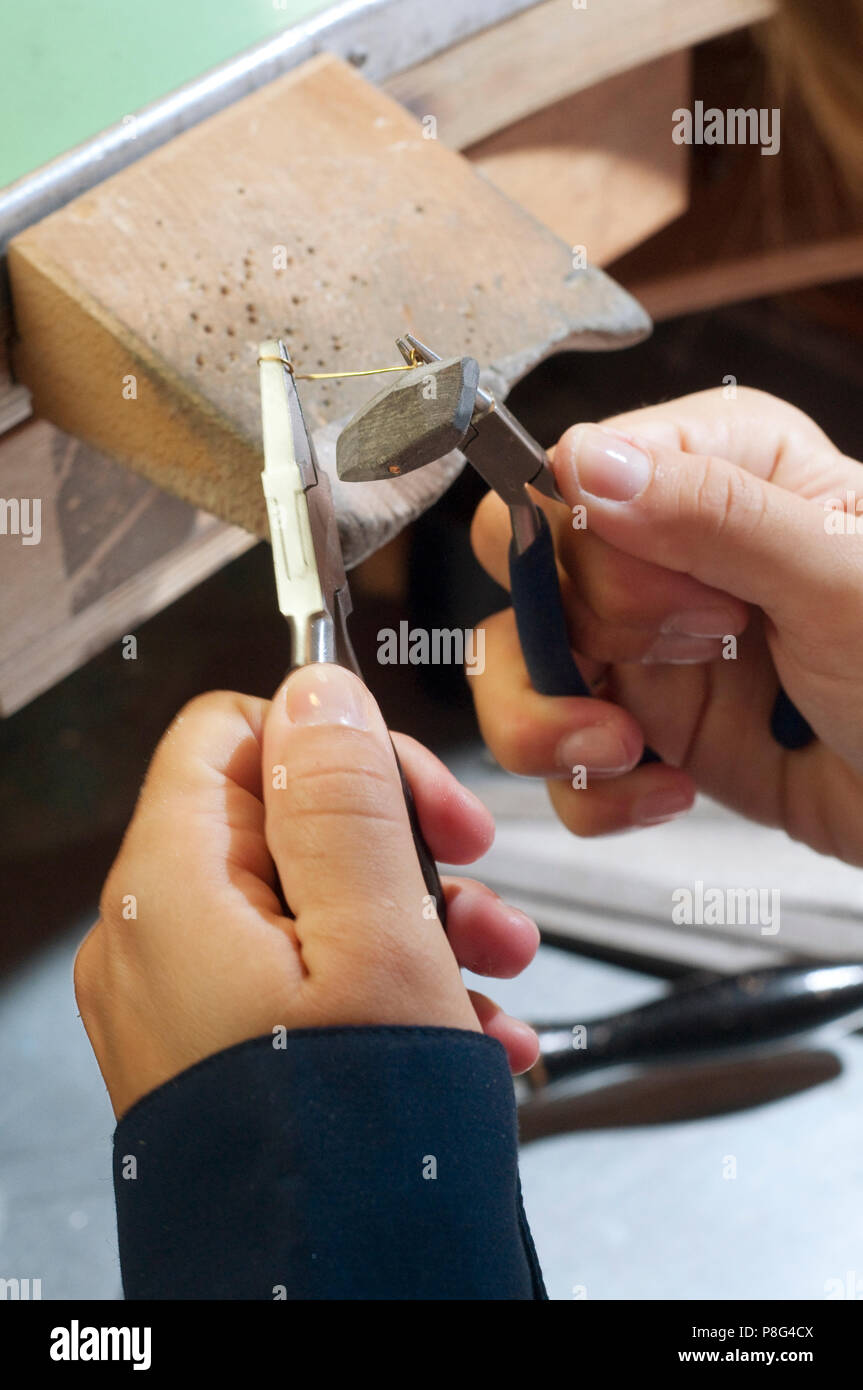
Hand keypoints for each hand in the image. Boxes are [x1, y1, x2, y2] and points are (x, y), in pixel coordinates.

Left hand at [75, 665, 539, 1117]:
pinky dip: (392, 988)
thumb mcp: (377, 938)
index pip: (232, 736)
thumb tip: (317, 690)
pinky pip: (306, 985)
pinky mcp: (225, 1058)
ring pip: (310, 908)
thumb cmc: (348, 1145)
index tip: (418, 789)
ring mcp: (189, 1008)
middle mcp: (160, 945)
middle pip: (283, 823)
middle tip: (476, 871)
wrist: (336, 1310)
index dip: (336, 744)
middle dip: (400, 841)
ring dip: (417, 919)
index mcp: (173, 891)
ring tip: (501, 967)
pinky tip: (475, 1032)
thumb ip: (344, 797)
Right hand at [470, 387, 862, 864]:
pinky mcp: (643, 730)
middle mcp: (667, 550)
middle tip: (688, 661)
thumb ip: (713, 514)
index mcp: (721, 467)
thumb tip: (584, 464)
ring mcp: (646, 647)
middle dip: (574, 639)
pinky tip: (668, 790)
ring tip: (629, 753)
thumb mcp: (841, 579)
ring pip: (515, 669)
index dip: (595, 551)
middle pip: (523, 572)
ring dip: (550, 727)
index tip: (688, 606)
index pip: (568, 476)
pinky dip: (595, 794)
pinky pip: (555, 762)